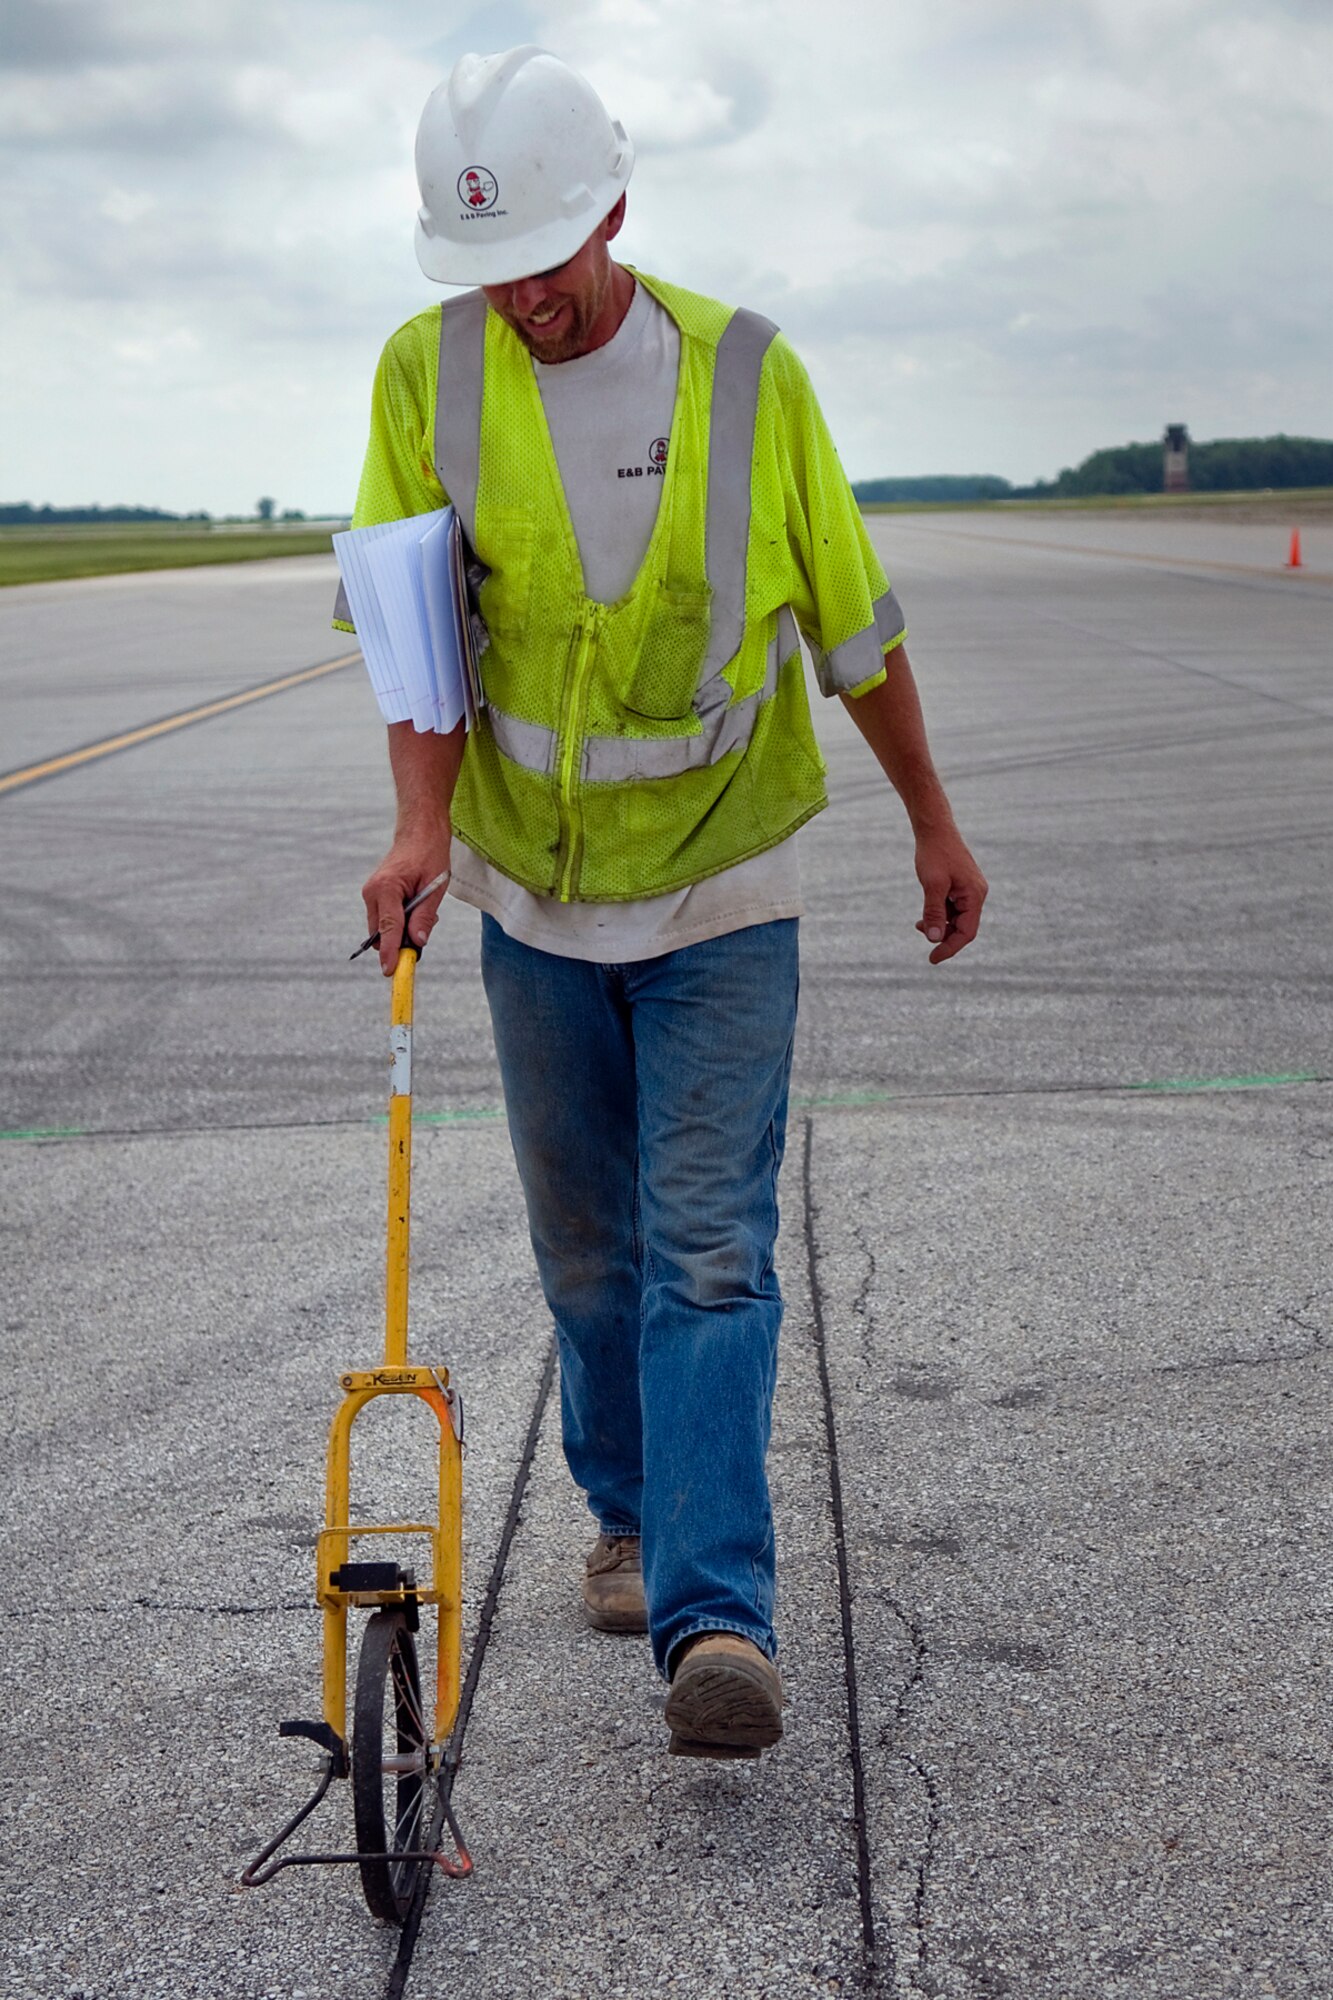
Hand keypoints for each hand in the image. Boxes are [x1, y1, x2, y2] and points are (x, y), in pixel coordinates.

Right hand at [361, 827, 450, 975]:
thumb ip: (424, 917)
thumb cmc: (429, 855)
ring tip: (423, 909)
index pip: (388, 929)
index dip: (390, 952)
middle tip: (425, 928)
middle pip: (381, 934)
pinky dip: (398, 922)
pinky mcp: (373, 896)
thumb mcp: (435, 887)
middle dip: (401, 941)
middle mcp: (372, 892)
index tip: (390, 971)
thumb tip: (418, 943)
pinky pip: (384, 919)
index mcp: (387, 888)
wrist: (419, 833)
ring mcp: (370, 894)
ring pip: (382, 929)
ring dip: (402, 930)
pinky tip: (414, 906)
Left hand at [915, 831, 987, 964]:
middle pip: (963, 927)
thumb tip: (933, 939)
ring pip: (956, 918)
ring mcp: (969, 890)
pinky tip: (923, 916)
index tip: (932, 959)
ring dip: (939, 925)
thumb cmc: (934, 853)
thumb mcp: (932, 885)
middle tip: (923, 941)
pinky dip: (939, 914)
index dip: (950, 948)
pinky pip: (952, 908)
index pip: (966, 932)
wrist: (934, 828)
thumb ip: (933, 912)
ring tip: (918, 925)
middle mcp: (976, 894)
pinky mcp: (960, 886)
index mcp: (974, 895)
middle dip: (943, 936)